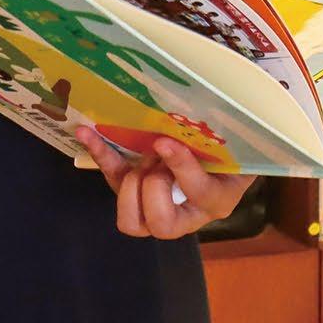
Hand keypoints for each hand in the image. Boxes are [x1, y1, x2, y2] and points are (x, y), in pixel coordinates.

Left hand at [75, 126, 254, 238]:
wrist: (225, 154)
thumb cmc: (234, 146)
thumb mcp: (236, 142)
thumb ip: (222, 133)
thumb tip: (210, 99)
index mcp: (217, 199)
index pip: (199, 192)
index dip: (180, 168)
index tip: (165, 142)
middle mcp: (187, 214)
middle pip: (161, 224)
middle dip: (153, 186)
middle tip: (156, 157)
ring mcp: (158, 208)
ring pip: (131, 221)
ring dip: (127, 185)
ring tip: (138, 157)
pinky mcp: (137, 193)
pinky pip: (113, 181)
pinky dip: (100, 157)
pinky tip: (86, 133)